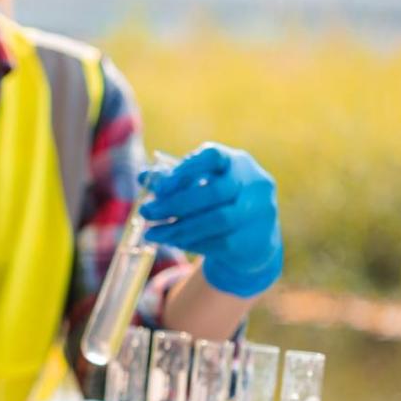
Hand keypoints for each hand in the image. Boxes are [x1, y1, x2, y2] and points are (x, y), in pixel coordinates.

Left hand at [139, 143, 282, 297]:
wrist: (254, 239)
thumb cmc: (220, 203)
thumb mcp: (201, 185)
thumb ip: (173, 179)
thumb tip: (142, 177)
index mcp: (238, 162)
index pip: (213, 157)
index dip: (184, 170)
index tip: (159, 187)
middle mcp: (254, 185)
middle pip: (214, 192)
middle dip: (174, 203)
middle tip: (146, 213)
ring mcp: (258, 214)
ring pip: (215, 221)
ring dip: (178, 229)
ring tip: (151, 234)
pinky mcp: (252, 241)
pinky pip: (218, 243)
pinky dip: (190, 242)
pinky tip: (171, 242)